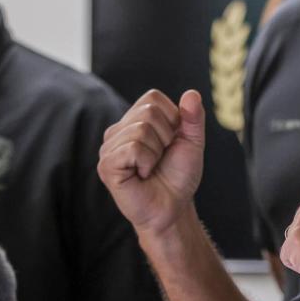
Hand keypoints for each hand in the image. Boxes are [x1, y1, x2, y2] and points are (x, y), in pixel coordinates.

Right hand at [98, 89, 205, 237]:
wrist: (173, 206)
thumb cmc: (179, 175)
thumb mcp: (193, 141)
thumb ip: (193, 117)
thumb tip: (192, 93)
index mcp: (135, 119)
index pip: (153, 97)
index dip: (172, 118)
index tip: (171, 141)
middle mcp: (119, 129)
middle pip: (148, 112)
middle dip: (166, 137)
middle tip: (161, 157)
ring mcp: (109, 147)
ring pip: (141, 130)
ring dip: (157, 152)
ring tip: (151, 167)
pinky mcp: (106, 164)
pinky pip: (133, 149)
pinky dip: (147, 162)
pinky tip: (143, 174)